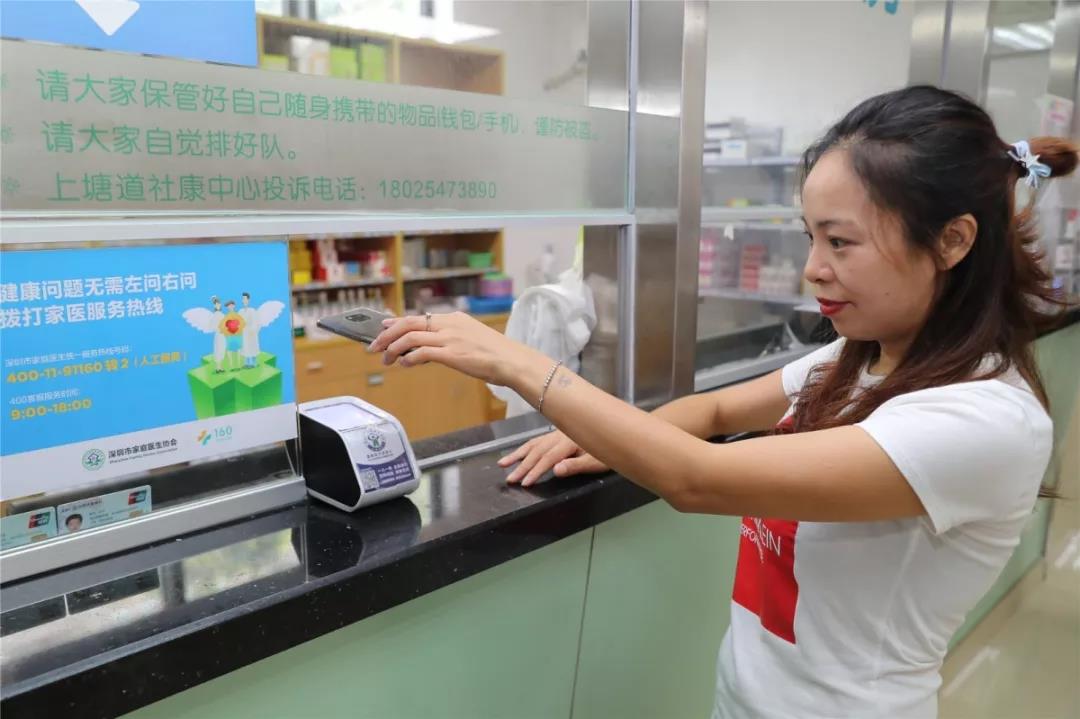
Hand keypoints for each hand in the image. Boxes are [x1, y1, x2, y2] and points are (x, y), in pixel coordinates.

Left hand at [368, 311, 537, 385]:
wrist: (512, 361)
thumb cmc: (495, 355)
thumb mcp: (470, 340)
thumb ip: (448, 341)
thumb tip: (425, 351)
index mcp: (454, 319)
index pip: (418, 317)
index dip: (397, 322)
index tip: (383, 327)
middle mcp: (449, 324)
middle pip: (409, 323)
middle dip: (387, 334)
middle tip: (374, 346)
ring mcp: (450, 338)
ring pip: (410, 336)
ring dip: (393, 348)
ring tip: (386, 359)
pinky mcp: (452, 353)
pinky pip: (421, 352)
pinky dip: (408, 358)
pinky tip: (404, 364)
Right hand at [498, 430, 608, 486]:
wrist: (616, 432)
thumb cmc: (609, 450)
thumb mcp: (597, 462)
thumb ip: (575, 466)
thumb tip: (555, 470)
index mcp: (570, 441)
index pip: (548, 458)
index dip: (535, 471)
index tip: (524, 483)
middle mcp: (560, 435)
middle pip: (537, 452)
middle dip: (522, 466)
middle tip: (509, 479)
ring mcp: (558, 434)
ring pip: (533, 444)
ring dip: (517, 455)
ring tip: (502, 464)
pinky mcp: (557, 435)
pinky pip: (537, 440)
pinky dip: (525, 447)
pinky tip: (517, 453)